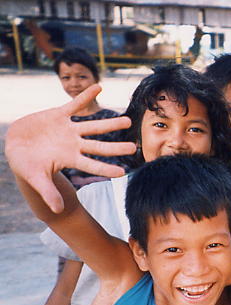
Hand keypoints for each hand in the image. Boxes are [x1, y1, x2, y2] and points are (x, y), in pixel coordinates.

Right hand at [5, 84, 135, 212]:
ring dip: (110, 123)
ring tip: (128, 120)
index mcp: (71, 160)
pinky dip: (85, 96)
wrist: (15, 146)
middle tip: (134, 147)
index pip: (92, 165)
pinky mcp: (59, 115)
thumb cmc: (26, 165)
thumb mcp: (35, 179)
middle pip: (100, 146)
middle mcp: (75, 145)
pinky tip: (99, 86)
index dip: (106, 168)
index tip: (123, 172)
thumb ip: (48, 192)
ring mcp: (69, 130)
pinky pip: (74, 104)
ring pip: (93, 126)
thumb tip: (58, 210)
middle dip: (116, 147)